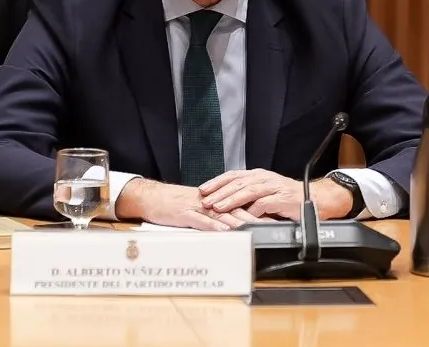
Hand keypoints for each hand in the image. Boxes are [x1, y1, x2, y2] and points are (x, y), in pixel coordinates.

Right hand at [117, 179, 267, 229]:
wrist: (152, 198)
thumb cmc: (176, 205)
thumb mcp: (200, 209)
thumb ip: (217, 215)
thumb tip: (235, 224)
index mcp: (216, 200)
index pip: (241, 204)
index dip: (259, 210)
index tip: (276, 217)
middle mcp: (211, 202)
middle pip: (237, 209)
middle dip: (257, 216)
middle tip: (274, 223)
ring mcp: (199, 208)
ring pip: (223, 213)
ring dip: (240, 221)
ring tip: (256, 227)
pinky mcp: (186, 214)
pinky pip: (202, 221)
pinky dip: (215, 225)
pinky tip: (226, 230)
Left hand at [200, 169, 303, 219]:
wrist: (318, 200)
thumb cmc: (290, 199)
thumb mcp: (266, 194)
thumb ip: (248, 197)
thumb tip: (225, 203)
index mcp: (259, 176)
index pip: (234, 175)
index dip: (217, 182)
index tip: (203, 190)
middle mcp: (266, 178)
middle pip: (238, 182)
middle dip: (220, 191)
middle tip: (205, 200)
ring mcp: (275, 187)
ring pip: (248, 190)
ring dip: (231, 199)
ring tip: (218, 207)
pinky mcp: (283, 198)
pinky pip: (264, 203)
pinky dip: (252, 210)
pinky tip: (243, 217)